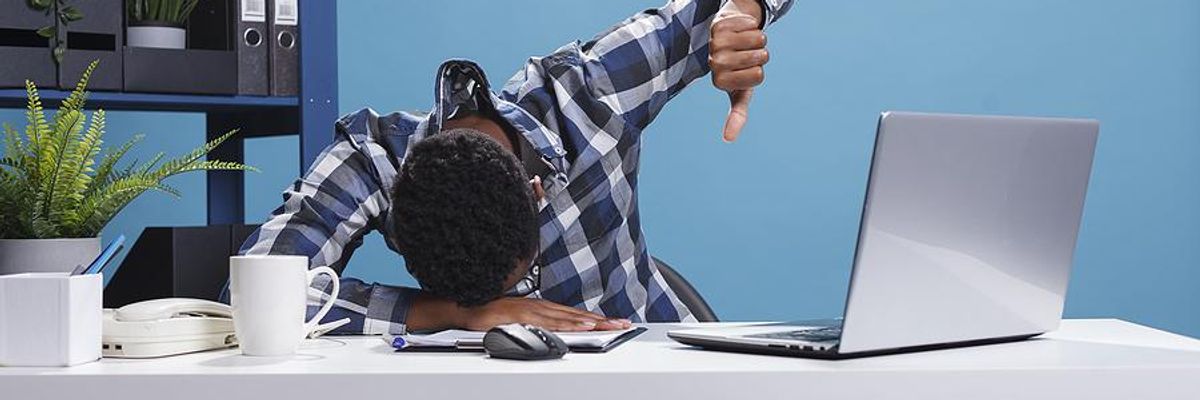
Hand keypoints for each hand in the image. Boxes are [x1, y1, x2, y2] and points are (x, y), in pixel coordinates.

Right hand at [456, 297, 631, 331]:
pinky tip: (581, 327)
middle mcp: (542, 306)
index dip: (596, 319)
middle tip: (623, 324)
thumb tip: (554, 334)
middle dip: (602, 320)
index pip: (575, 314)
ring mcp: (533, 310)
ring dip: (590, 322)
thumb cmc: (491, 315)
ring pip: (568, 317)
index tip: (615, 323)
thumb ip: (538, 326)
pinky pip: (549, 322)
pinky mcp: (523, 315)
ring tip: (610, 326)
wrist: (466, 308)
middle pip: (578, 315)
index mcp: (543, 308)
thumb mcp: (520, 321)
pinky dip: (567, 324)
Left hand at [709, 0, 767, 141]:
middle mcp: (715, 64)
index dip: (759, 72)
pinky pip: (751, 25)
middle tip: (747, 54)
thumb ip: (736, 114)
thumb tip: (728, 139)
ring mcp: (716, 43)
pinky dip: (751, 26)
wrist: (726, 37)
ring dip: (758, 39)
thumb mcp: (738, 92)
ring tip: (744, 41)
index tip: (746, 72)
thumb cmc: (736, 67)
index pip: (758, 77)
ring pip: (758, 39)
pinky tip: (740, 29)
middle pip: (761, 57)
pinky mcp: (719, 25)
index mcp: (720, 81)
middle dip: (761, 54)